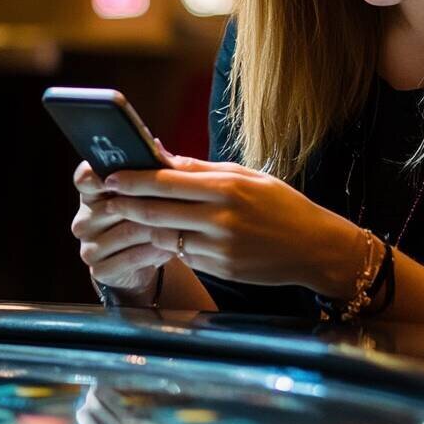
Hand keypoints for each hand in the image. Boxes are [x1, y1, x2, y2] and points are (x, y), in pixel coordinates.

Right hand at [70, 160, 171, 294]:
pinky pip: (129, 259)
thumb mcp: (147, 195)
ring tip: (179, 225)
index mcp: (91, 193)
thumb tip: (156, 144)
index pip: (84, 179)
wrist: (142, 263)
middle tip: (175, 201)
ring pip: (126, 232)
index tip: (118, 175)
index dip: (98, 175)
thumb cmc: (146, 219)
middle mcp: (84, 219)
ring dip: (155, 229)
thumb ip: (149, 171)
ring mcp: (89, 246)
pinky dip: (153, 253)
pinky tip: (170, 249)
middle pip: (114, 206)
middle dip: (147, 203)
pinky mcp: (100, 269)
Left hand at [98, 142, 362, 295]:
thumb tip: (161, 155)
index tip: (110, 176)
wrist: (315, 247)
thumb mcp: (246, 176)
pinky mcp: (221, 269)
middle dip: (126, 205)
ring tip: (131, 217)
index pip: (166, 181)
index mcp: (227, 187)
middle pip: (156, 211)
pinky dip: (172, 245)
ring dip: (145, 228)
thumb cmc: (281, 205)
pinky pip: (184, 255)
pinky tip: (166, 237)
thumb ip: (201, 168)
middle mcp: (221, 217)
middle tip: (107, 198)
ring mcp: (220, 247)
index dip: (133, 179)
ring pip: (165, 237)